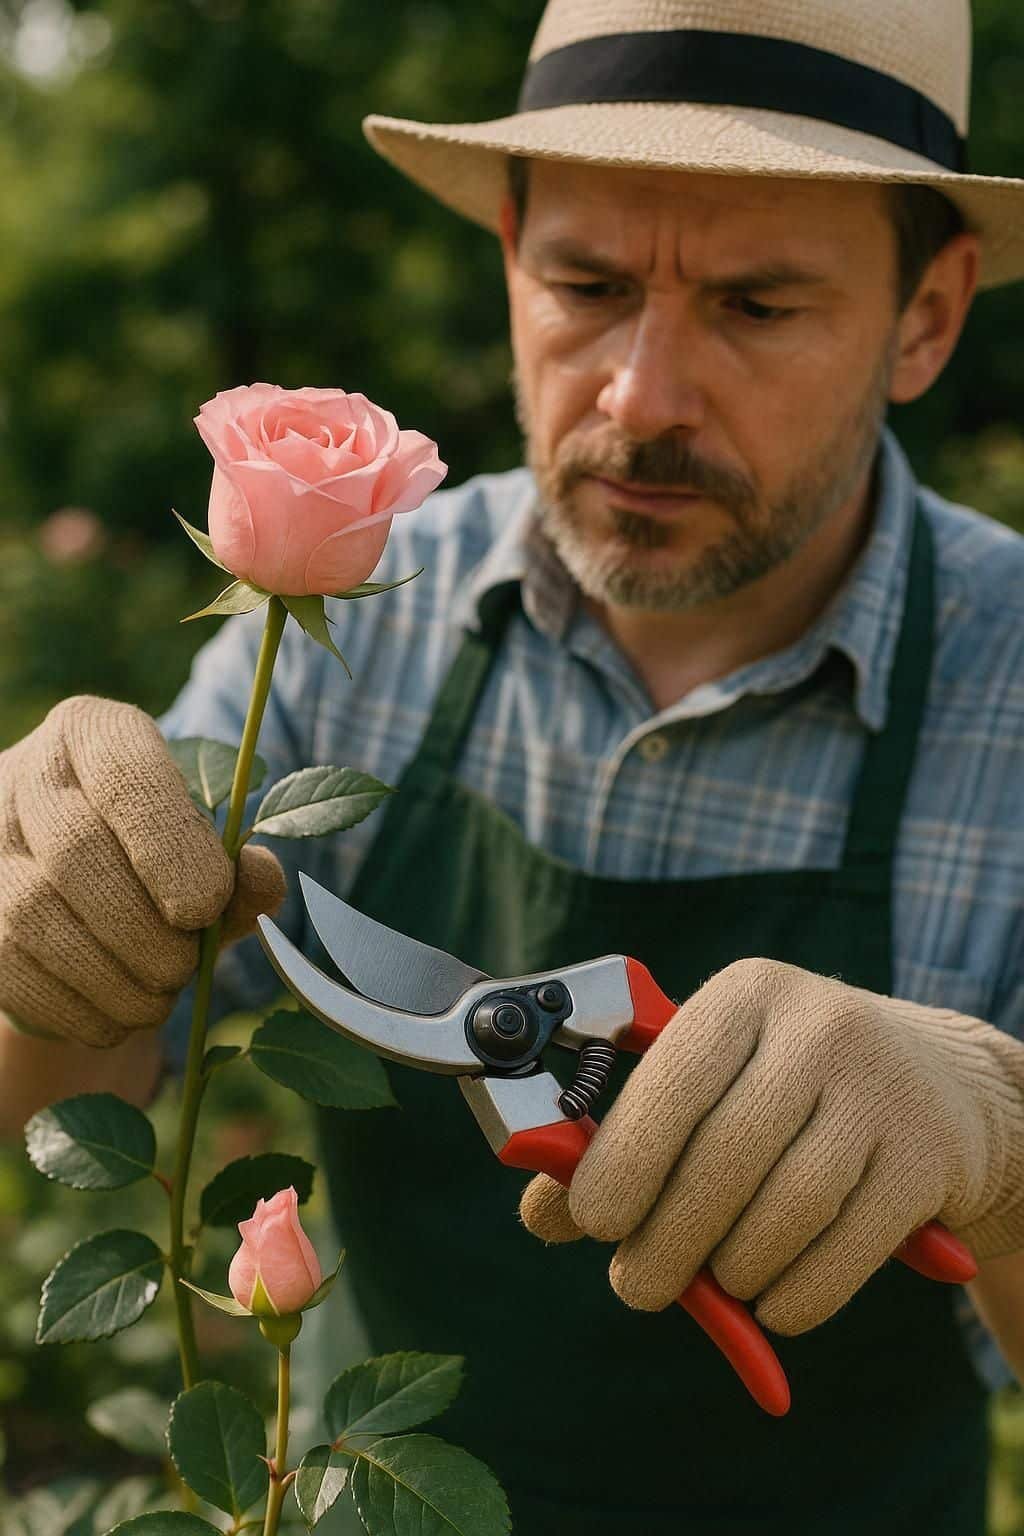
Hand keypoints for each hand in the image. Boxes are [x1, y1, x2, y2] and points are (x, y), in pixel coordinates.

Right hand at [0, 696, 284, 1045]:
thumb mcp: (209, 861)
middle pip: (75, 849)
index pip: (124, 771)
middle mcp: (26, 775)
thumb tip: (261, 876)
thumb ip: (239, 871)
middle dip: (139, 926)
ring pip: (33, 912)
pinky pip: (8, 966)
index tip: (203, 907)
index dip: (166, 843)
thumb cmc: (162, 871)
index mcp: (94, 734)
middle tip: (182, 968)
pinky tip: (113, 1020)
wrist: (85, 907)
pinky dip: (70, 1006)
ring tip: (156, 999)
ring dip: (106, 974)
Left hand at [521, 957, 1023, 1333]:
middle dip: (666, 1239)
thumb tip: (543, 1212)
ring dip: (732, 1270)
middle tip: (636, 1284)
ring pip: (785, 1210)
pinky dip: (794, 1296)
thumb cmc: (785, 1090)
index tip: (591, 1219)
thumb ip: (620, 1143)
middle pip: (725, 1156)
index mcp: (745, 995)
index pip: (672, 1081)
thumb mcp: (708, 1085)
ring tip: (714, 1280)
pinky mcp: (929, 1158)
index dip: (624, 1158)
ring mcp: (881, 1089)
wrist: (939, 1085)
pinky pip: (843, 1253)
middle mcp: (818, 1027)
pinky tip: (770, 1302)